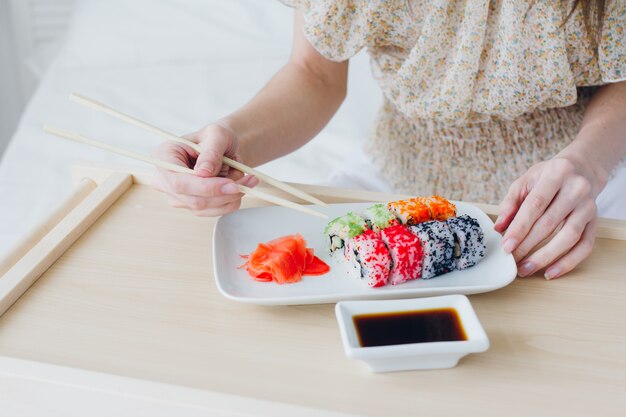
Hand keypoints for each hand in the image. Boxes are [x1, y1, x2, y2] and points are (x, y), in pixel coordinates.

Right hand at [152, 124, 258, 215]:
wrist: (222, 147)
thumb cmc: (215, 138)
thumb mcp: (216, 135)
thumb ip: (211, 152)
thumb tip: (204, 173)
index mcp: (164, 157)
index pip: (179, 182)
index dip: (205, 187)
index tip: (231, 185)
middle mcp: (166, 180)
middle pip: (193, 200)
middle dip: (224, 194)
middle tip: (247, 181)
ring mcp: (178, 196)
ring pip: (206, 208)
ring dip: (231, 197)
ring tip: (246, 179)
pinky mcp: (193, 205)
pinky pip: (214, 211)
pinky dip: (232, 201)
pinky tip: (241, 186)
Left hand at [494, 157, 598, 279]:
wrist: (581, 169)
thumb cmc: (548, 176)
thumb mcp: (526, 180)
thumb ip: (510, 203)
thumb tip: (499, 227)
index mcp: (556, 175)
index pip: (535, 205)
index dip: (519, 228)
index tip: (506, 246)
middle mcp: (576, 190)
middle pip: (550, 223)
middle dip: (527, 245)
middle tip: (511, 260)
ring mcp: (589, 207)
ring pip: (569, 237)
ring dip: (545, 257)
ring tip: (525, 269)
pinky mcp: (596, 222)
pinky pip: (585, 246)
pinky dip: (568, 262)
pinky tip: (550, 272)